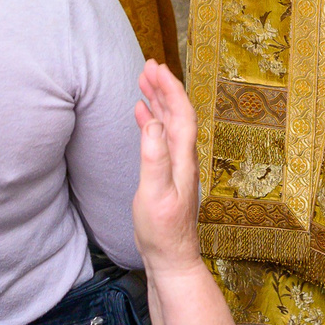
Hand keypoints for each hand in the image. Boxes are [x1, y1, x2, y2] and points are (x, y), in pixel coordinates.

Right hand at [132, 60, 199, 273]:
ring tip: (144, 81)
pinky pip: (160, 137)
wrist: (170, 258)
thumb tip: (153, 122)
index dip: (171, 88)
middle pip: (177, 113)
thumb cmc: (162, 231)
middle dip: (164, 87)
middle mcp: (183, 158)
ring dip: (158, 100)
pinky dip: (151, 120)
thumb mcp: (154, 194)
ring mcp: (176, 165)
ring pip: (169, 123)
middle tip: (148, 66)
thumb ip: (154, 158)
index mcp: (183, 158)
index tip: (156, 68)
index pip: (181, 113)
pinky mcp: (166, 174)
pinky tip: (141, 114)